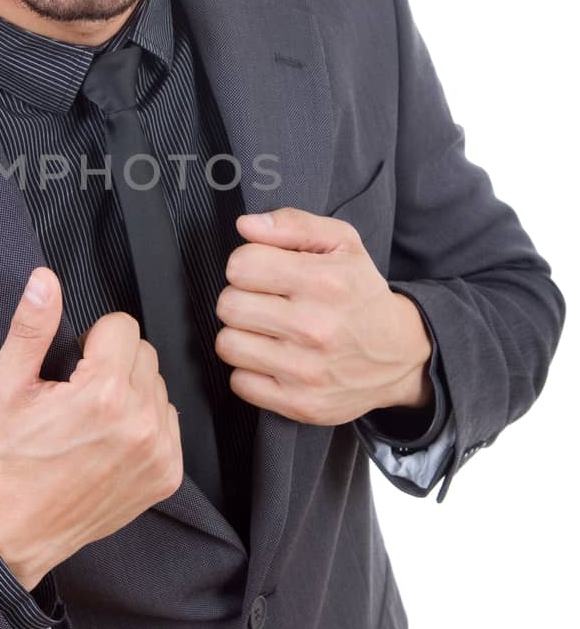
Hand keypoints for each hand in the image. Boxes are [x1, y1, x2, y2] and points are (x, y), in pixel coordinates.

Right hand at [0, 268, 182, 587]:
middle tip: (78, 395)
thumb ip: (30, 328)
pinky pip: (169, 421)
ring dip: (132, 393)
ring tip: (94, 422)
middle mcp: (139, 422)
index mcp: (101, 394)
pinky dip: (145, 424)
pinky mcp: (168, 474)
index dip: (91, 340)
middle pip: (144, 353)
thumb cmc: (8, 459)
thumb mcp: (5, 386)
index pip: (123, 325)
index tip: (71, 366)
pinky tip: (111, 442)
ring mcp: (159, 451)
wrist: (16, 529)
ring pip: (159, 386)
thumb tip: (45, 281)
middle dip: (113, 363)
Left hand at [214, 208, 432, 425]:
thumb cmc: (361, 293)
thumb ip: (293, 224)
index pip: (241, 266)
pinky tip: (273, 359)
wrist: (401, 355)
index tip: (262, 272)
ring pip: (227, 344)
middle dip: (240, 298)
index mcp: (324, 282)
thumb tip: (245, 225)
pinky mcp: (300, 404)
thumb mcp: (342, 244)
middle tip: (265, 302)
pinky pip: (239, 382)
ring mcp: (306, 371)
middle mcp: (315, 328)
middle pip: (228, 306)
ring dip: (242, 335)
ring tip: (267, 331)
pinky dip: (250, 370)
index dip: (246, 264)